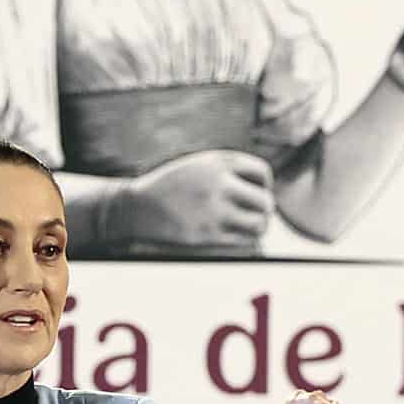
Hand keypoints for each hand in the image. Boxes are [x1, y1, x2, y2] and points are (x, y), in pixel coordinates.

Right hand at [125, 151, 274, 247]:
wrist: (137, 207)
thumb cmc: (172, 187)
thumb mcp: (199, 165)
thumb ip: (228, 171)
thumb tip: (265, 189)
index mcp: (219, 162)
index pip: (263, 173)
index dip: (264, 185)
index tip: (254, 192)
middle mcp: (219, 184)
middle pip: (266, 201)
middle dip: (264, 209)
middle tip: (255, 213)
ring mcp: (214, 211)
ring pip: (259, 224)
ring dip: (259, 226)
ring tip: (251, 226)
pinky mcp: (207, 235)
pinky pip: (243, 241)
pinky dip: (245, 239)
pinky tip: (236, 235)